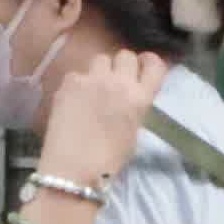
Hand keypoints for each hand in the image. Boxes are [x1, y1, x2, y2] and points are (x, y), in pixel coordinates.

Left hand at [36, 49, 171, 193]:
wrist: (73, 168)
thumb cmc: (108, 161)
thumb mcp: (132, 133)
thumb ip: (133, 108)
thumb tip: (127, 99)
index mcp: (140, 98)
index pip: (154, 65)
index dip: (149, 63)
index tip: (143, 67)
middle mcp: (118, 82)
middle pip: (125, 55)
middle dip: (122, 66)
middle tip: (115, 81)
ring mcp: (92, 79)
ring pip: (100, 59)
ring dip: (100, 71)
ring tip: (93, 89)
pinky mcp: (69, 82)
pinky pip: (78, 73)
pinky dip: (78, 83)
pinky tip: (73, 100)